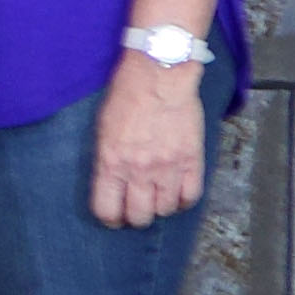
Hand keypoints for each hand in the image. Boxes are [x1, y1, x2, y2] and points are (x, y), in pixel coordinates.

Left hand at [91, 55, 208, 227]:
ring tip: (157, 199)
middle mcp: (138, 170)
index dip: (110, 218)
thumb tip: (111, 183)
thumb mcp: (102, 130)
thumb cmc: (126, 97)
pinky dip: (184, 200)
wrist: (159, 76)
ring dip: (160, 208)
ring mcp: (167, 167)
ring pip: (166, 209)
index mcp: (111, 163)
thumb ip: (107, 160)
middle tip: (136, 211)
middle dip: (135, 217)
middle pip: (139, 215)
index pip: (107, 209)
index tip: (113, 217)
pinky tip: (178, 194)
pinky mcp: (191, 159)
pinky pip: (191, 195)